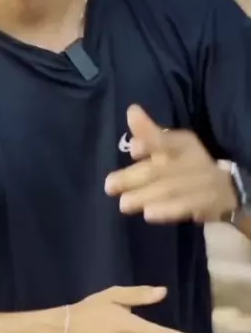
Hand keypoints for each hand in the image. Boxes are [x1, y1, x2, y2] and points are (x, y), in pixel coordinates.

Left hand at [104, 106, 237, 223]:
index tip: (133, 142)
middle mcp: (192, 159)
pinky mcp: (205, 203)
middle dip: (133, 178)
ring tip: (124, 204)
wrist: (223, 189)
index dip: (148, 138)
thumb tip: (132, 118)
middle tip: (109, 186)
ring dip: (144, 196)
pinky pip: (184, 208)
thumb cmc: (186, 164)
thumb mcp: (169, 146)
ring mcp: (201, 182)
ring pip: (169, 189)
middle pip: (159, 169)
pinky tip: (149, 214)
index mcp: (182, 143)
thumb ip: (149, 134)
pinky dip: (166, 211)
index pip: (164, 139)